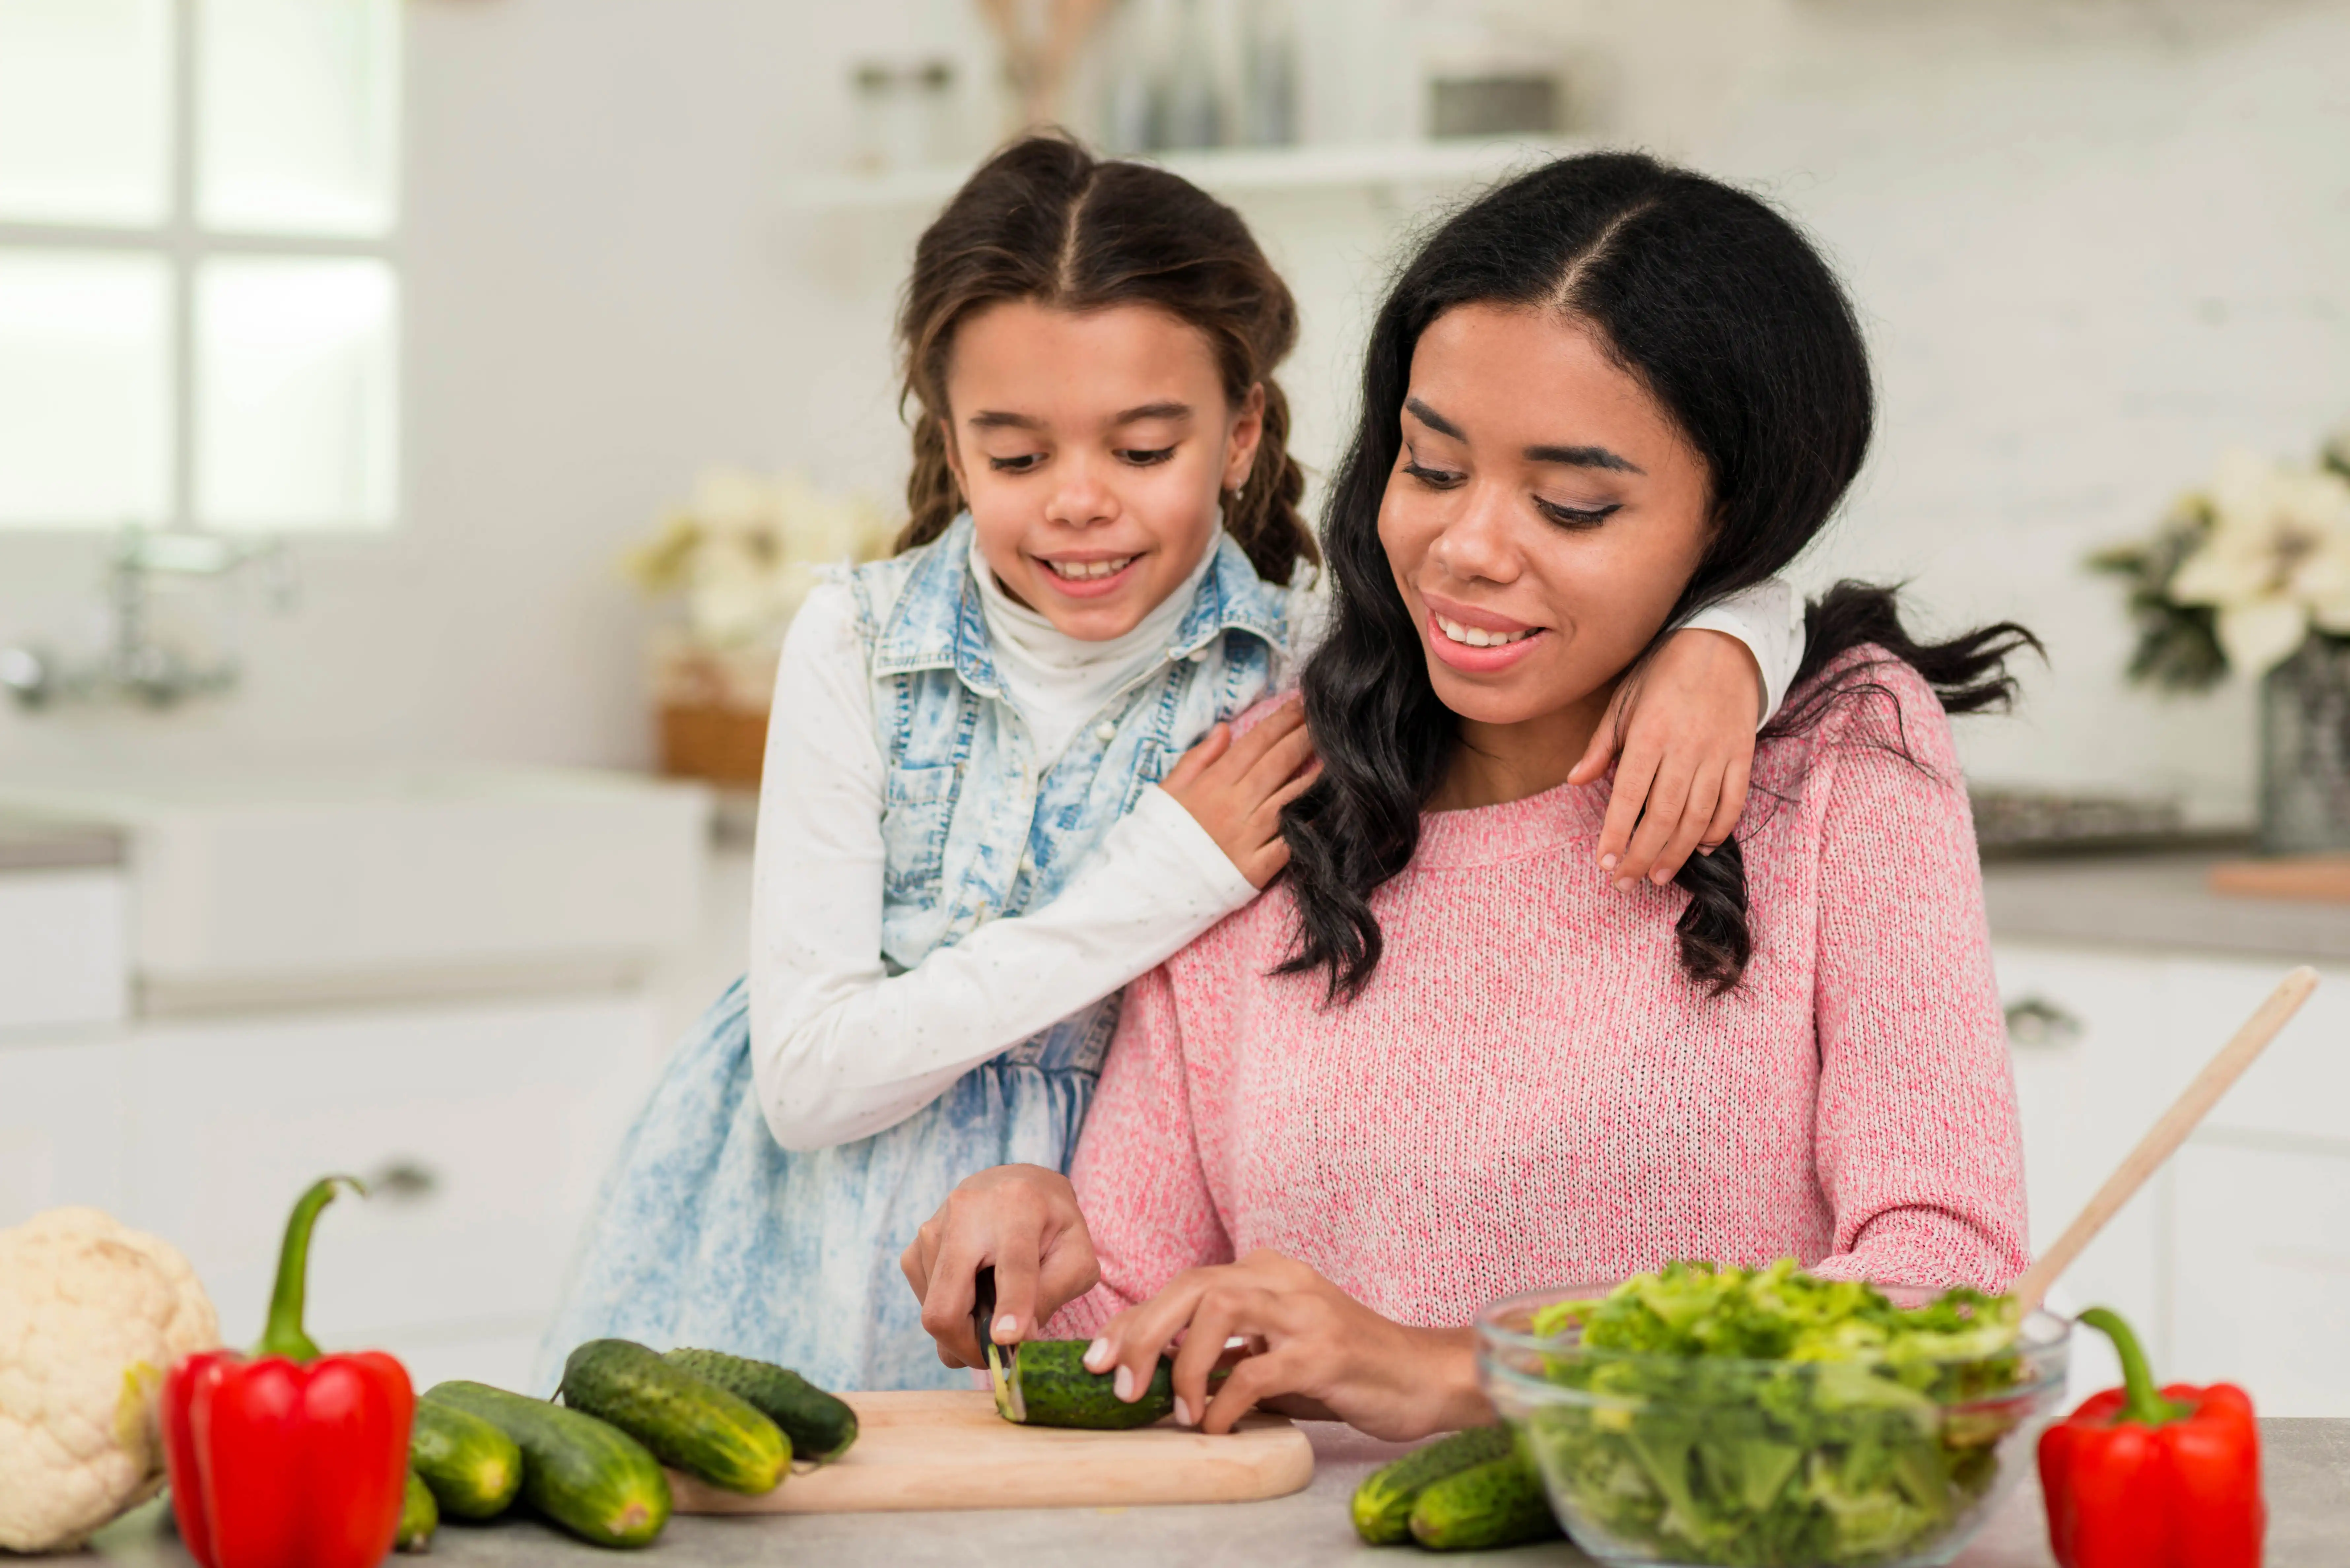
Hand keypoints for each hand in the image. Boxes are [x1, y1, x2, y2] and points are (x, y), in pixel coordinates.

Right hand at [900, 1164, 1098, 1367]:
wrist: (1018, 1183)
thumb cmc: (1053, 1224)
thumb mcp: (1076, 1254)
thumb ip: (1055, 1293)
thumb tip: (1017, 1339)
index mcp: (1020, 1207)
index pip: (1013, 1266)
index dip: (1011, 1307)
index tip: (1007, 1341)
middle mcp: (967, 1212)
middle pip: (948, 1304)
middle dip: (968, 1347)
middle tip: (997, 1357)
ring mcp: (933, 1228)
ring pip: (935, 1312)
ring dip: (965, 1329)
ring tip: (995, 1306)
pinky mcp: (915, 1246)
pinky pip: (926, 1303)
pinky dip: (951, 1313)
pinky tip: (974, 1292)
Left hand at [1079, 1250, 1488, 1441]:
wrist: (1425, 1378)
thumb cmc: (1347, 1370)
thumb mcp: (1278, 1354)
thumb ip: (1229, 1355)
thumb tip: (1157, 1377)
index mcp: (1268, 1272)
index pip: (1185, 1284)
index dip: (1135, 1321)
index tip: (1099, 1358)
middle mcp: (1284, 1280)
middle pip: (1192, 1285)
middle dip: (1142, 1332)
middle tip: (1114, 1380)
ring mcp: (1306, 1313)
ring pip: (1219, 1308)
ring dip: (1183, 1362)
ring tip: (1176, 1409)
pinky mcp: (1326, 1352)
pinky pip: (1257, 1371)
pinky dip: (1225, 1402)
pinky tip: (1217, 1427)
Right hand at [1160, 698, 1319, 888]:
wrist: (1150, 889)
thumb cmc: (1159, 837)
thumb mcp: (1168, 790)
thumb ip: (1198, 758)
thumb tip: (1225, 729)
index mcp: (1213, 784)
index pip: (1255, 743)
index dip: (1281, 721)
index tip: (1300, 705)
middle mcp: (1235, 806)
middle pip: (1278, 763)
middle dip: (1305, 737)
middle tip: (1327, 720)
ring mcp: (1249, 837)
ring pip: (1291, 797)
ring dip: (1316, 775)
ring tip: (1337, 756)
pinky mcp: (1259, 867)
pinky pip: (1293, 841)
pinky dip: (1313, 824)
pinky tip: (1332, 808)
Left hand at [1569, 628, 1760, 888]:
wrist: (1723, 645)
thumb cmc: (1663, 674)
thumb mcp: (1623, 701)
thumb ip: (1601, 745)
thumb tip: (1574, 780)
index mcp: (1649, 734)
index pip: (1629, 796)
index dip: (1617, 835)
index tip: (1605, 863)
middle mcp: (1684, 748)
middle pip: (1663, 816)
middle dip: (1642, 856)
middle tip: (1626, 882)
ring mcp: (1718, 754)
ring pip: (1698, 817)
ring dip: (1677, 852)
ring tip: (1658, 875)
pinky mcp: (1743, 755)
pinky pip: (1733, 803)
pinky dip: (1719, 830)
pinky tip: (1703, 848)